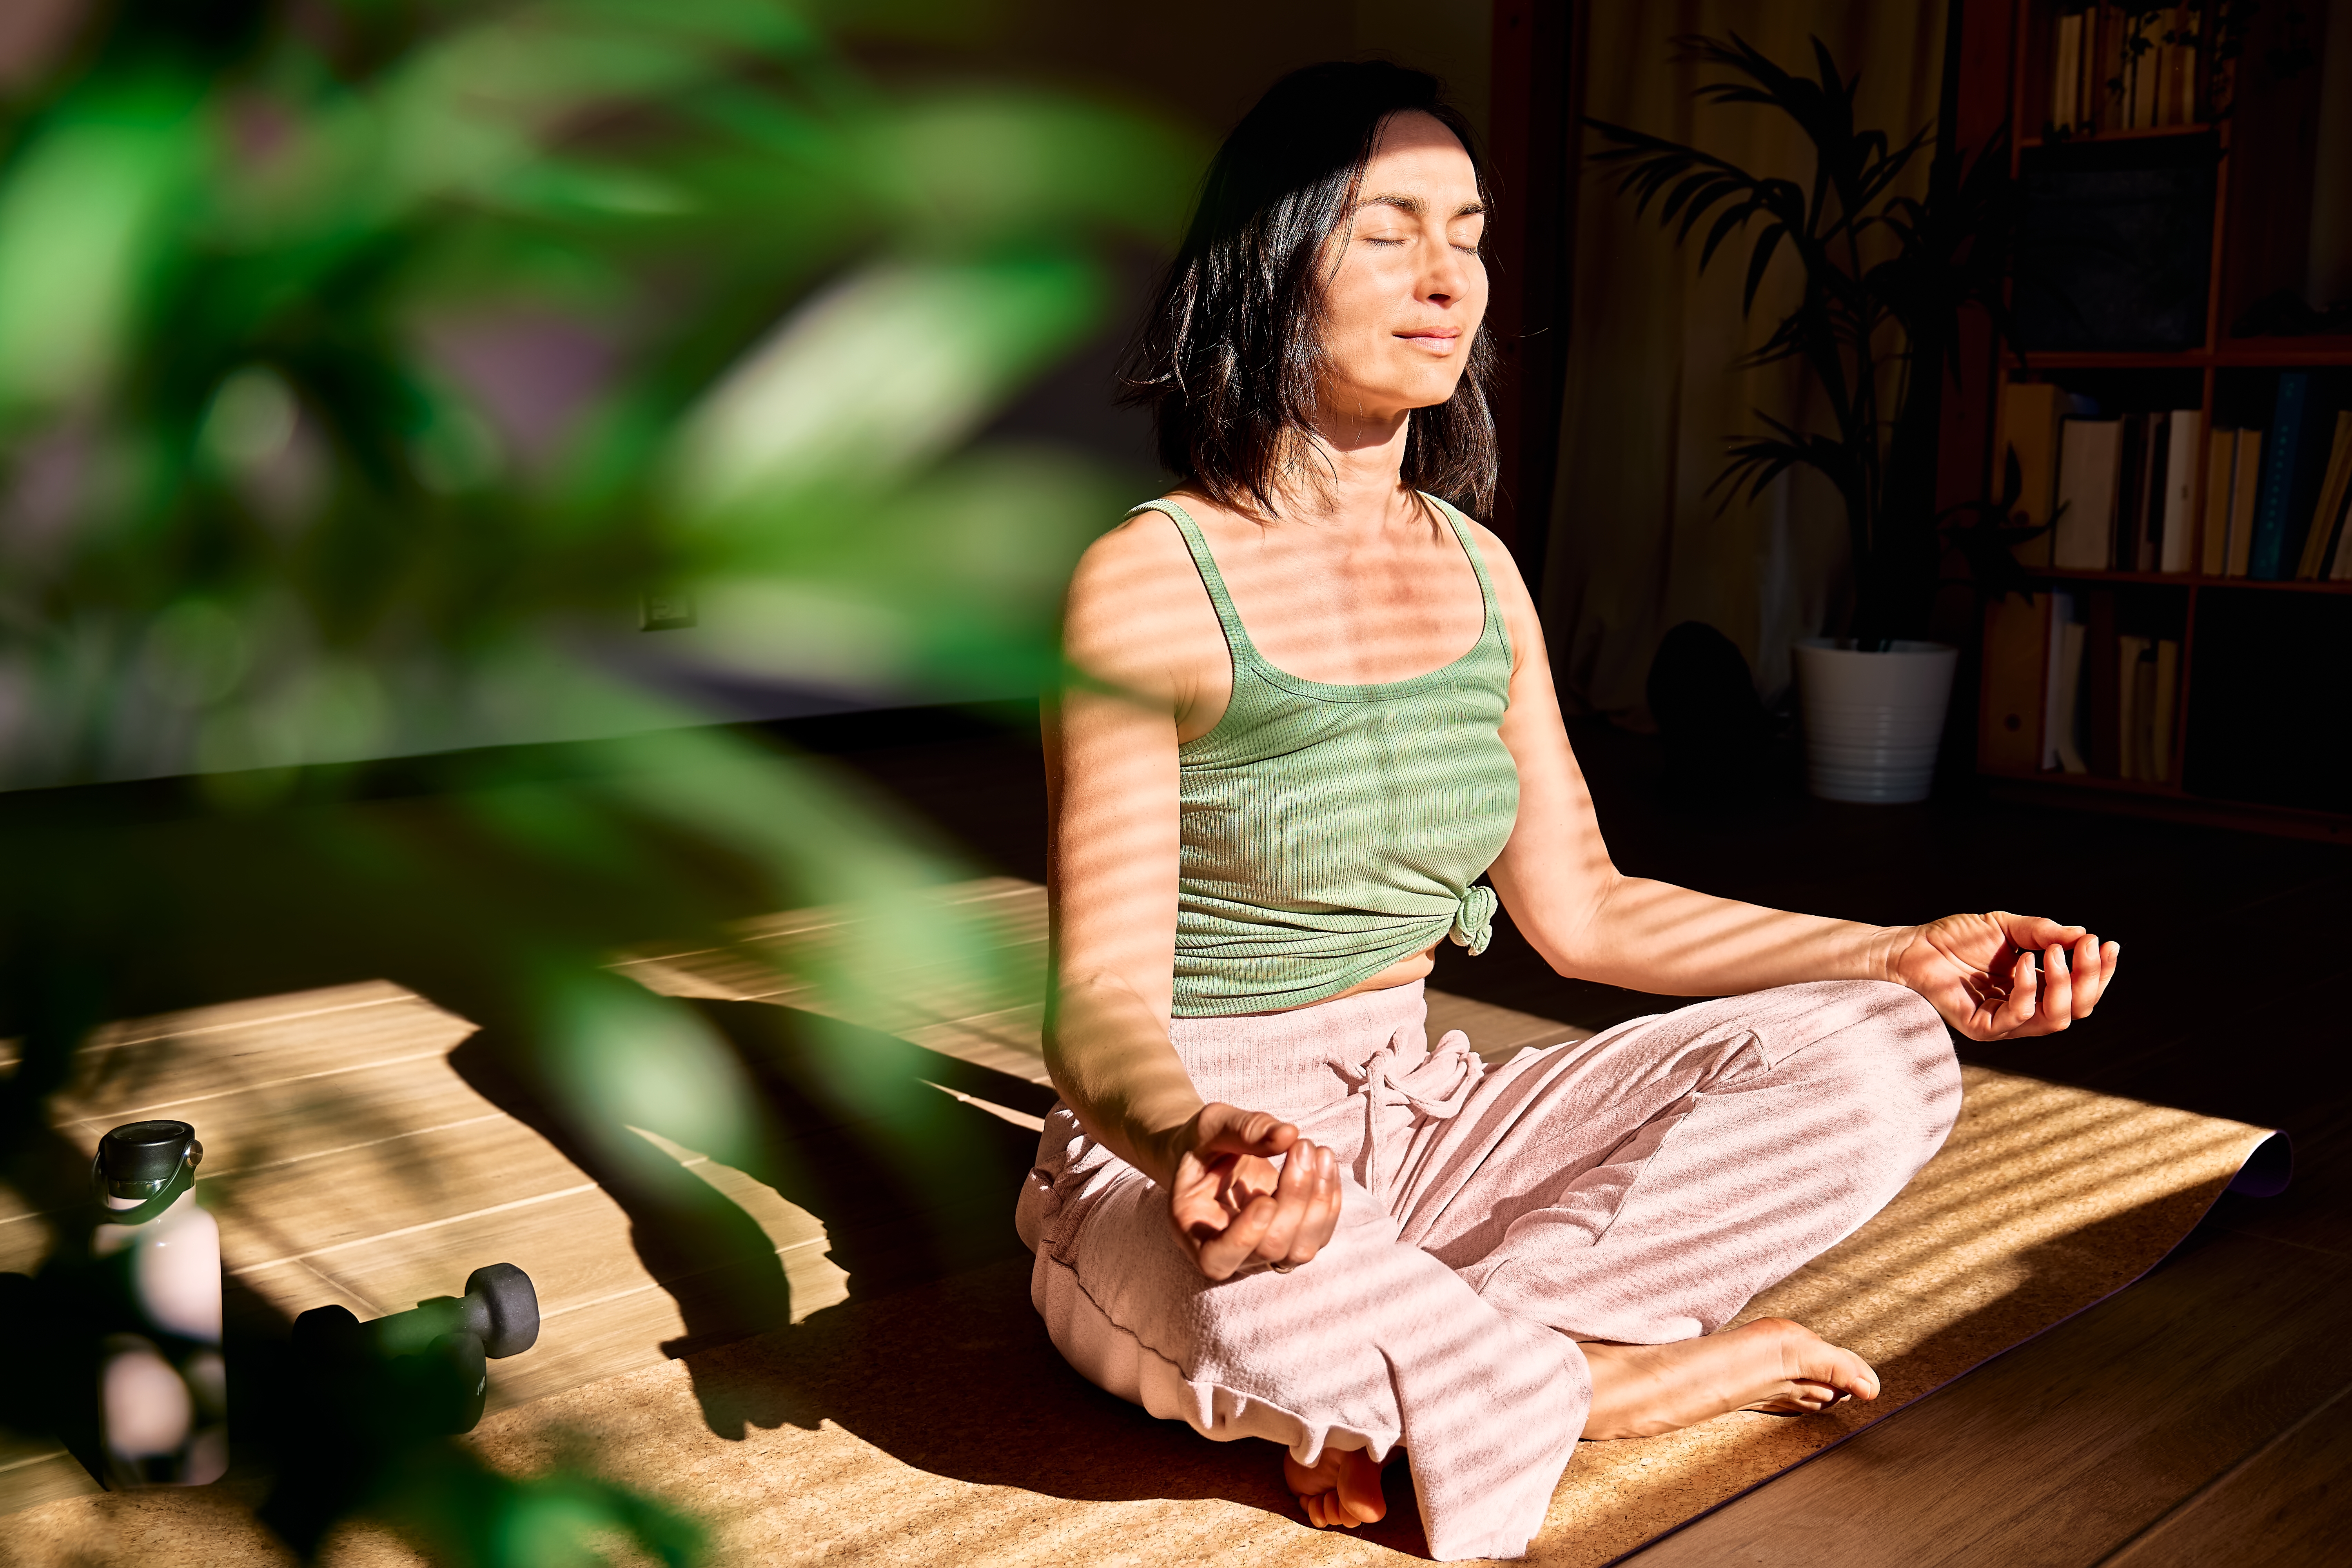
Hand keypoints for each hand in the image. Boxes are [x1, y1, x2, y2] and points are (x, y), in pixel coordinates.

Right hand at [1165, 1103, 1340, 1280]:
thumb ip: (1242, 1129)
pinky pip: (1319, 1235)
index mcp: (1192, 1230)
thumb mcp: (1211, 1125)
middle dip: (1293, 1197)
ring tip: (1319, 1151)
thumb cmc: (1205, 1142)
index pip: (1216, 1259)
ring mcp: (1263, 1252)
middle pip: (1269, 1248)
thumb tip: (1288, 1134)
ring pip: (1300, 1249)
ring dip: (1318, 1201)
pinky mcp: (1292, 1241)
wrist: (1214, 1152)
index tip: (1266, 1200)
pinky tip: (1326, 1164)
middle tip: (1302, 1144)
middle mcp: (1229, 1252)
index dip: (1244, 1238)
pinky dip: (1329, 1201)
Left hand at [1892, 912, 2119, 1040]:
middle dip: (2089, 977)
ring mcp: (2005, 1023)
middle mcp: (2026, 1010)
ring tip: (2053, 952)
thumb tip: (2084, 935)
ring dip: (2063, 983)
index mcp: (2036, 990)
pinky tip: (2022, 962)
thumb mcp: (2008, 927)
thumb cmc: (1957, 937)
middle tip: (2086, 945)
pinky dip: (2028, 988)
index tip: (2107, 944)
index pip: (2082, 992)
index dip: (2099, 971)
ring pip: (2057, 1019)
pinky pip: (2019, 1017)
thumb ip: (2044, 932)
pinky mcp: (1983, 1029)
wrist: (1913, 945)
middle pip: (2078, 1009)